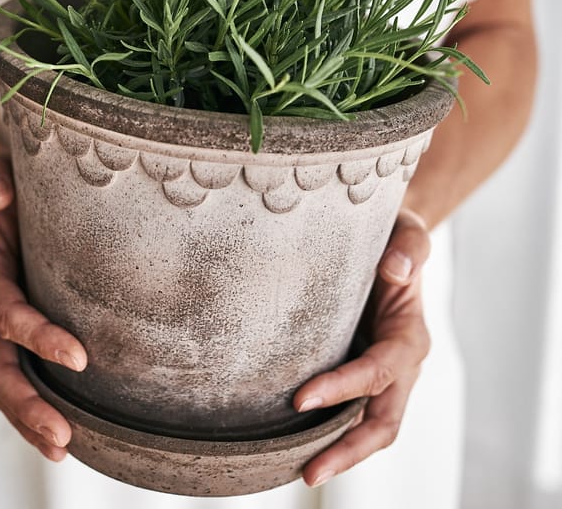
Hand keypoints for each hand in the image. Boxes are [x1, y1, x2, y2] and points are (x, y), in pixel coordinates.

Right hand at [0, 155, 87, 460]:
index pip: (7, 313)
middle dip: (27, 402)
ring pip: (3, 382)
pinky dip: (32, 408)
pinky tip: (62, 435)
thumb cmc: (5, 188)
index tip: (79, 357)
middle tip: (62, 434)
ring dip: (29, 418)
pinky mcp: (12, 336)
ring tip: (61, 447)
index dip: (37, 337)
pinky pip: (16, 377)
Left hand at [293, 208, 431, 486]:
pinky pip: (350, 412)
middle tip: (308, 472)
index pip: (378, 372)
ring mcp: (382, 375)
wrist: (391, 248)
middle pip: (382, 422)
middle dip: (348, 449)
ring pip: (368, 427)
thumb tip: (396, 269)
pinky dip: (330, 432)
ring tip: (300, 471)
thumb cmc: (396, 240)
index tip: (301, 399)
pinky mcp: (360, 373)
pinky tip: (296, 443)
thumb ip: (409, 246)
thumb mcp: (408, 232)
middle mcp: (399, 364)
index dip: (344, 388)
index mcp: (409, 336)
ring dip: (338, 452)